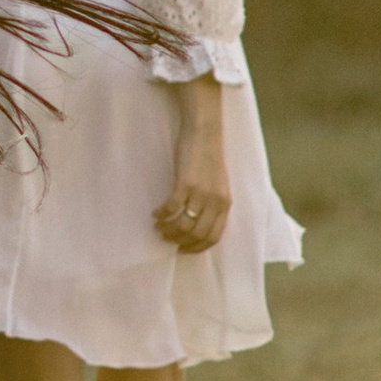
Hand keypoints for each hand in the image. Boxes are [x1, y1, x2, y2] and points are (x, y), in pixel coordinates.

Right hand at [154, 94, 230, 253]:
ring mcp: (200, 193)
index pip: (213, 237)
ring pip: (183, 225)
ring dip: (168, 230)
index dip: (197, 247)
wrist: (205, 132)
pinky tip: (155, 213)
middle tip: (166, 238)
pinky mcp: (185, 183)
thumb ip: (213, 203)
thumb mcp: (218, 184)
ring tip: (159, 227)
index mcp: (225, 204)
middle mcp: (215, 202)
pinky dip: (161, 214)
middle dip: (179, 241)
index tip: (183, 249)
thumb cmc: (209, 156)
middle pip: (197, 234)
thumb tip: (199, 222)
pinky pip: (171, 208)